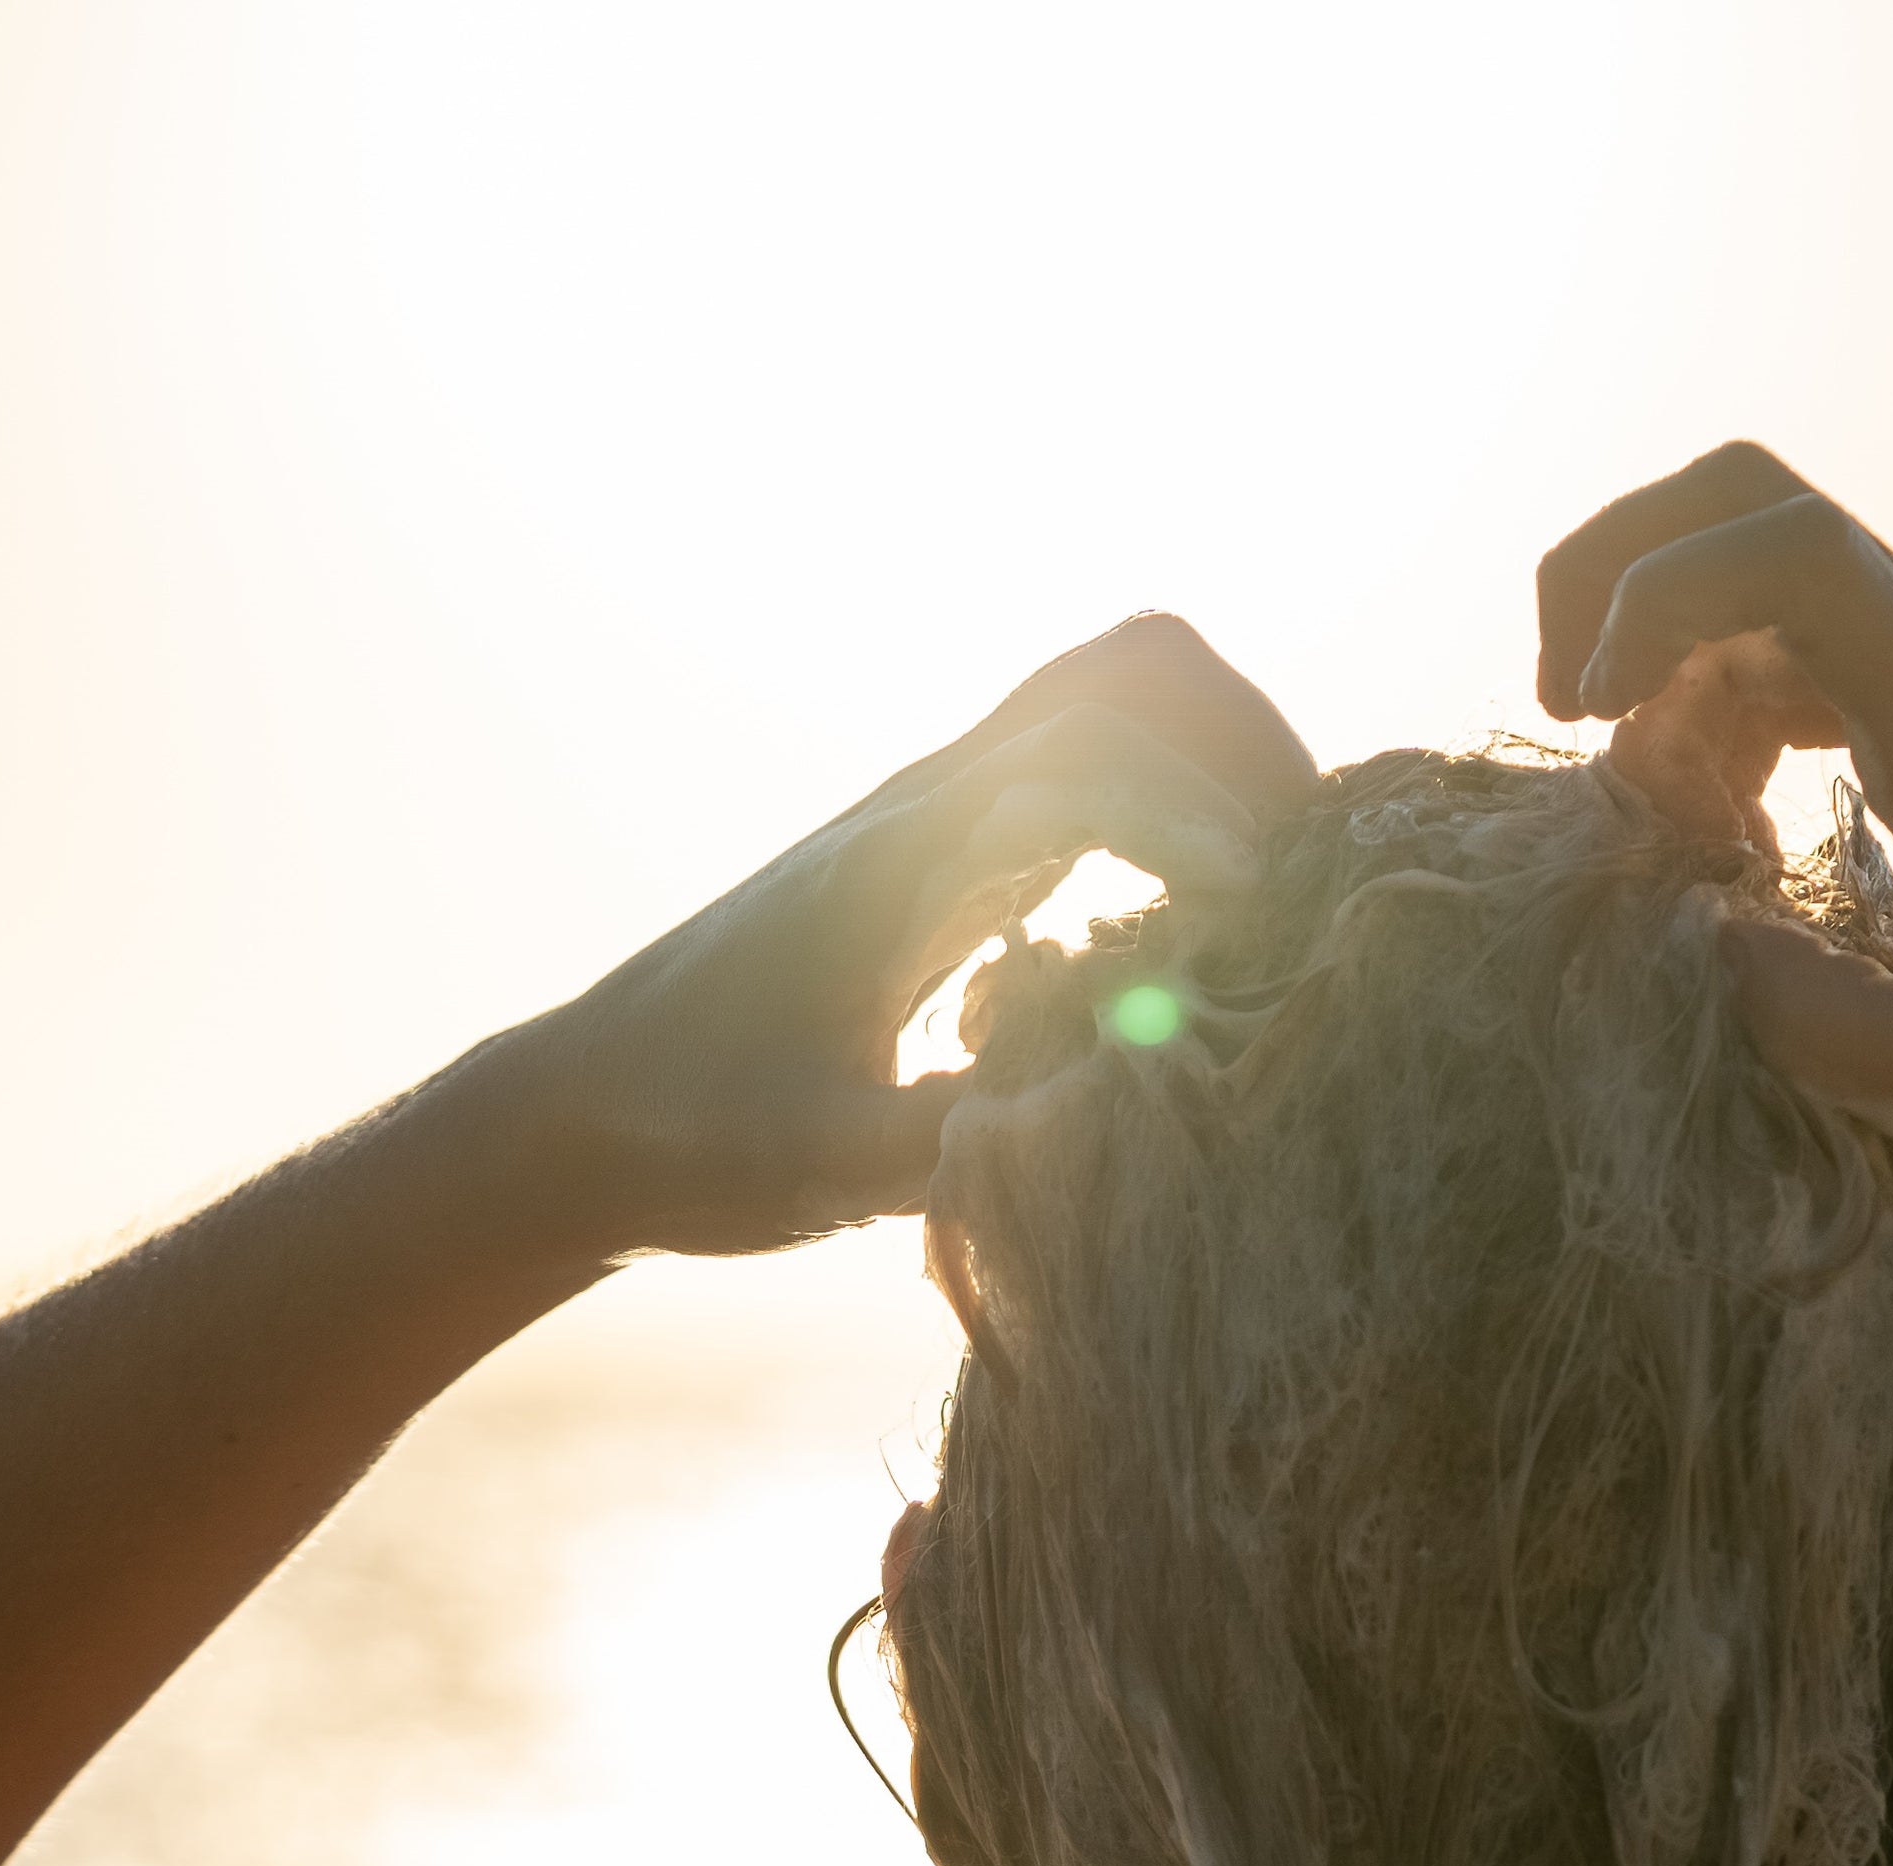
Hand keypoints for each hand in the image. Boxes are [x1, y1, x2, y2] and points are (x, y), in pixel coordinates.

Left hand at [516, 616, 1318, 1258]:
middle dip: (1246, 748)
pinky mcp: (953, 851)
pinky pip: (1094, 768)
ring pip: (1116, 697)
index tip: (1257, 920)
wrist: (583, 1113)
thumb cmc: (689, 1140)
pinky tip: (1200, 924)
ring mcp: (943, 815)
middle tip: (1309, 876)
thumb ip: (959, 1142)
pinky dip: (1177, 804)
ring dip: (1221, 760)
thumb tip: (1115, 1122)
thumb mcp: (820, 1165)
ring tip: (1280, 887)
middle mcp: (930, 806)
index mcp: (901, 861)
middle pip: (1128, 671)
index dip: (1195, 826)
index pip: (1088, 769)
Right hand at [1537, 444, 1892, 1202]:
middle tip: (1561, 713)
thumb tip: (1690, 937)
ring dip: (1686, 674)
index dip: (1653, 593)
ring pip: (1793, 597)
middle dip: (1627, 576)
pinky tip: (1744, 842)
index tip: (1592, 721)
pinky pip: (1843, 669)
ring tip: (1655, 829)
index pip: (1789, 550)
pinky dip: (1753, 718)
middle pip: (1767, 510)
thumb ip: (1811, 1021)